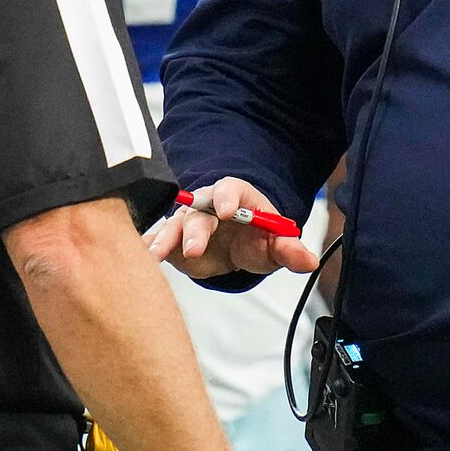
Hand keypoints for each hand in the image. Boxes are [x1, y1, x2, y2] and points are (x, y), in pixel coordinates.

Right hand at [145, 177, 321, 283]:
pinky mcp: (173, 241)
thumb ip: (289, 250)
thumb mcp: (275, 246)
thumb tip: (309, 261)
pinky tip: (140, 255)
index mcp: (236, 197)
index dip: (228, 198)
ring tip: (155, 254)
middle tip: (194, 248)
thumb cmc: (256, 238)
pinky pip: (160, 241)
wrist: (237, 247)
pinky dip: (149, 247)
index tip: (227, 210)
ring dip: (164, 239)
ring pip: (174, 226)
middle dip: (195, 229)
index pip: (230, 190)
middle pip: (199, 211)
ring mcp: (187, 222)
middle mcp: (207, 205)